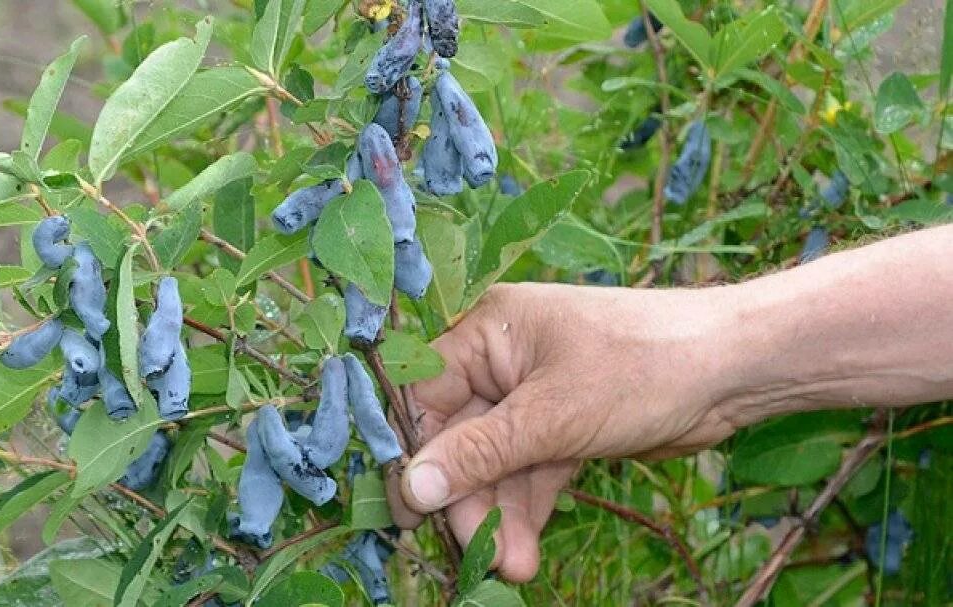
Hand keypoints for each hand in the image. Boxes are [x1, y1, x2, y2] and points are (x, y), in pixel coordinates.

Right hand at [386, 283, 736, 581]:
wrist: (734, 369)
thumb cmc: (641, 368)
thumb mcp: (553, 416)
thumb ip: (479, 454)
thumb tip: (412, 486)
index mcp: (487, 332)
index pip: (425, 395)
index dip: (416, 455)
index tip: (410, 512)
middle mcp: (502, 359)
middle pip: (460, 438)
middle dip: (470, 498)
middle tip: (477, 553)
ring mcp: (533, 393)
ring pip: (496, 463)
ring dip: (501, 514)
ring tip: (512, 569)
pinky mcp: (564, 424)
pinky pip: (529, 470)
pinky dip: (528, 508)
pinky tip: (526, 550)